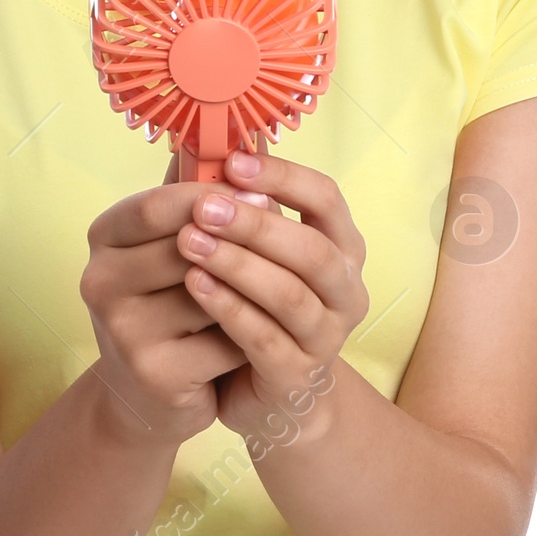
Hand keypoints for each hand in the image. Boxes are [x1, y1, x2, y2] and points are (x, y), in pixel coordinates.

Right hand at [81, 157, 252, 449]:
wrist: (152, 393)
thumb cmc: (170, 300)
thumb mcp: (172, 243)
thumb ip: (197, 192)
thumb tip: (240, 134)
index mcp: (104, 236)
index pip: (157, 206)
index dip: (212, 197)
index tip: (260, 191)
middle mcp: (100, 280)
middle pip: (187, 248)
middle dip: (243, 243)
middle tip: (289, 237)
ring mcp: (121, 331)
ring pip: (211, 295)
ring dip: (252, 292)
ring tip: (275, 289)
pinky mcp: (152, 374)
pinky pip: (224, 342)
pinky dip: (249, 336)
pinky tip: (258, 336)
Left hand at [174, 148, 368, 453]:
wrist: (267, 394)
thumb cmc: (257, 305)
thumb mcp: (254, 250)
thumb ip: (236, 203)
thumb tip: (199, 141)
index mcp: (343, 247)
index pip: (327, 198)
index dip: (283, 176)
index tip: (233, 162)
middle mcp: (346, 290)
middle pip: (312, 249)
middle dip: (255, 224)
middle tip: (204, 205)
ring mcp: (327, 337)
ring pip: (290, 295)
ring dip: (238, 264)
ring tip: (190, 243)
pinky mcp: (297, 376)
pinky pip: (265, 340)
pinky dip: (229, 308)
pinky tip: (194, 285)